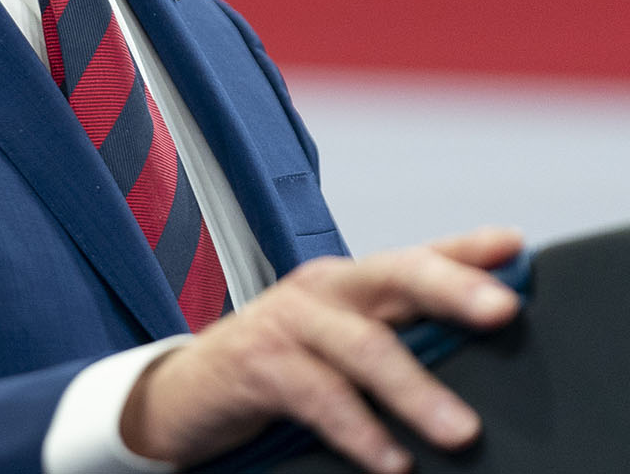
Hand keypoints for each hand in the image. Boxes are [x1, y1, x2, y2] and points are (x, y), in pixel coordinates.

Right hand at [118, 226, 523, 473]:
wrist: (186, 394)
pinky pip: (318, 396)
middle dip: (451, 289)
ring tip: (460, 432)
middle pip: (394, 277)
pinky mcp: (257, 364)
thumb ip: (396, 345)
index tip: (512, 247)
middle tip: (501, 311)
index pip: (416, 258)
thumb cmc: (279, 370)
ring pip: (362, 347)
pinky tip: (391, 460)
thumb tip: (483, 369)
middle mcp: (322, 290)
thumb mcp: (339, 350)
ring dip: (415, 390)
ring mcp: (286, 322)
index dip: (464, 250)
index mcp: (351, 284)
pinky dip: (359, 430)